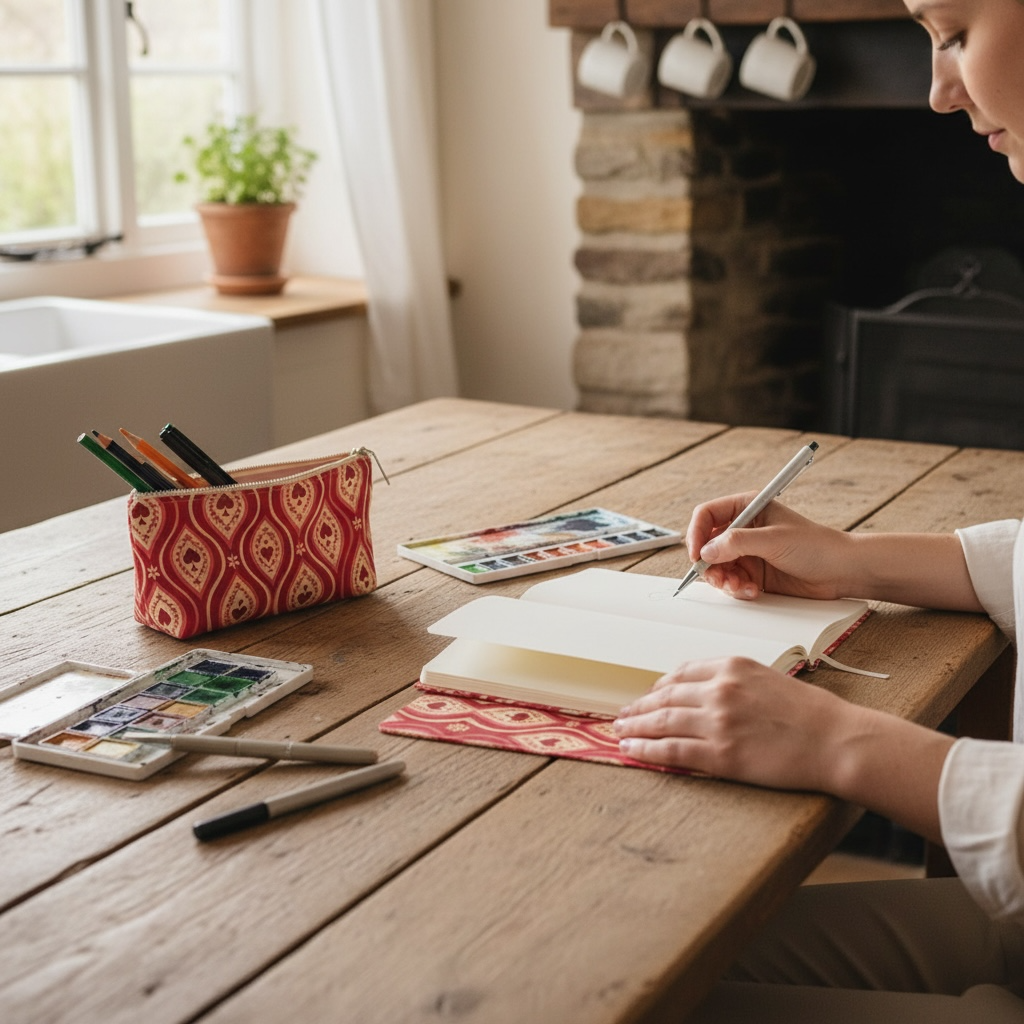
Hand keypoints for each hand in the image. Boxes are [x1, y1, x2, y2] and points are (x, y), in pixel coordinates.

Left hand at [613, 657, 849, 788]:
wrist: (835, 740)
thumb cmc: (809, 713)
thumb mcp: (767, 679)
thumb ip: (732, 682)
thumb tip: (701, 694)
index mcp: (731, 666)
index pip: (681, 673)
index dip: (658, 687)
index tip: (647, 695)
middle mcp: (719, 690)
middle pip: (665, 696)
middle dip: (639, 706)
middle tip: (622, 714)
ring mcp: (718, 722)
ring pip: (662, 722)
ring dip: (635, 726)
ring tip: (619, 731)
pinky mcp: (721, 754)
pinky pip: (672, 750)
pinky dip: (647, 749)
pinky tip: (632, 749)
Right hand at [686, 494, 850, 600]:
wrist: (841, 572)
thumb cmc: (817, 546)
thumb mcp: (773, 539)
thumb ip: (737, 543)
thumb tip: (706, 551)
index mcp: (748, 508)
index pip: (707, 515)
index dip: (697, 533)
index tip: (697, 554)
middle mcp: (744, 529)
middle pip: (707, 545)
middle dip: (710, 564)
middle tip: (719, 578)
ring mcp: (748, 553)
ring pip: (717, 567)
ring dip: (723, 580)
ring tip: (740, 587)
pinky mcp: (753, 574)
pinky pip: (731, 582)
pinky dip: (736, 589)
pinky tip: (753, 591)